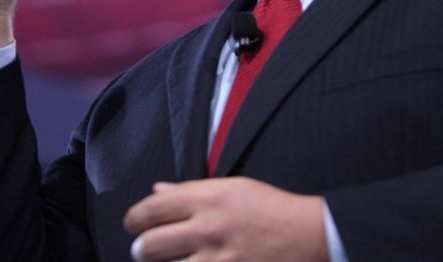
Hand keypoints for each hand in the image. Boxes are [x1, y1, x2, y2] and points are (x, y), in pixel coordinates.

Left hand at [123, 178, 328, 261]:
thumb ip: (191, 191)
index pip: (151, 208)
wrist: (308, 235)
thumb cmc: (271, 209)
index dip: (134, 219)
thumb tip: (157, 191)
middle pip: (149, 245)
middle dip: (141, 249)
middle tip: (144, 250)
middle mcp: (207, 228)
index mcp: (207, 198)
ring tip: (169, 261)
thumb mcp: (232, 188)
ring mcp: (217, 259)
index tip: (134, 225)